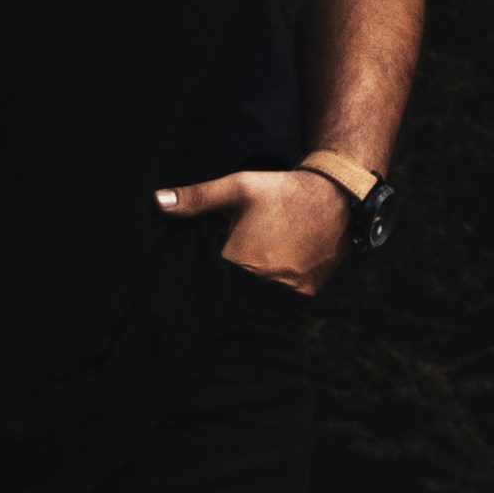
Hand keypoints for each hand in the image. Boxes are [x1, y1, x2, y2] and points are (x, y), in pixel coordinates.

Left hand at [156, 165, 350, 297]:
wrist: (337, 199)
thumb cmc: (284, 192)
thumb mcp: (239, 188)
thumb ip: (198, 198)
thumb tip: (156, 202)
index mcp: (242, 263)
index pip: (204, 285)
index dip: (191, 281)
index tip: (177, 279)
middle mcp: (263, 287)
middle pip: (226, 299)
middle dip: (212, 292)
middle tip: (199, 283)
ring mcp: (286, 296)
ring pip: (249, 304)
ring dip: (237, 297)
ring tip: (227, 283)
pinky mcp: (302, 297)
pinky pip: (272, 303)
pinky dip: (261, 296)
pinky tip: (254, 282)